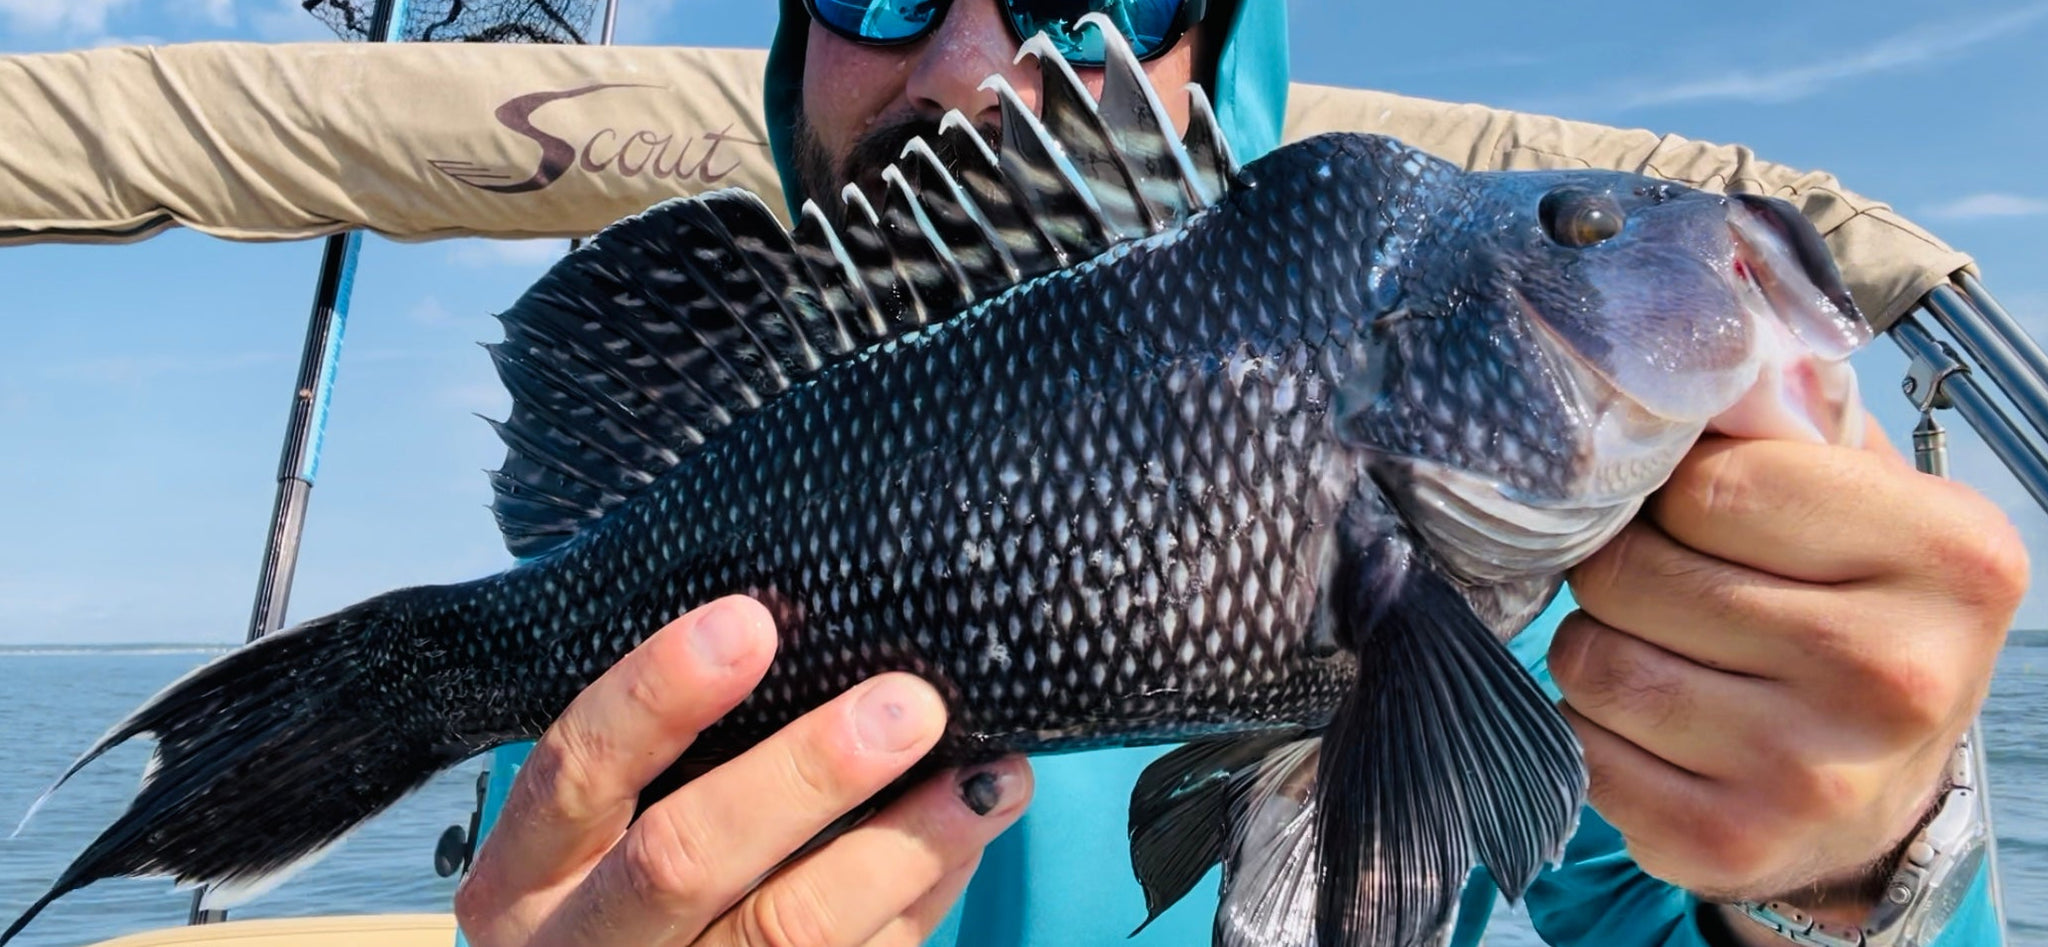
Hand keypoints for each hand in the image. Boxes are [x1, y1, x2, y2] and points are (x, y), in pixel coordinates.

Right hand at [454, 595, 1032, 946]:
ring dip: (903, 847)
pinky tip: (965, 841)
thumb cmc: (619, 880)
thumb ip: (669, 751)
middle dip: (807, 773)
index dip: (657, 694)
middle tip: (910, 705)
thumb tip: (791, 629)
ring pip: (787, 934)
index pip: (575, 769)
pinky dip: (918, 900)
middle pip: (685, 859)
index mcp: (523, 876)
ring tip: (987, 777)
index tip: (749, 621)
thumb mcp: (605, 825)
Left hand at [1550, 432, 2022, 933]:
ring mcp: (1812, 772)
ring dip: (1597, 645)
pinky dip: (1592, 726)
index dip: (1667, 492)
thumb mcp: (1861, 498)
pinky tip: (1656, 725)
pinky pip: (1580, 746)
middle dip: (1621, 568)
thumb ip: (1779, 421)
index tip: (1690, 511)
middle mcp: (1895, 671)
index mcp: (1947, 553)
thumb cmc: (1853, 610)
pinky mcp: (1729, 844)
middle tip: (1666, 585)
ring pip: (1592, 660)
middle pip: (1635, 573)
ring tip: (1662, 651)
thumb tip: (1686, 340)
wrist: (1882, 787)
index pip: (1708, 484)